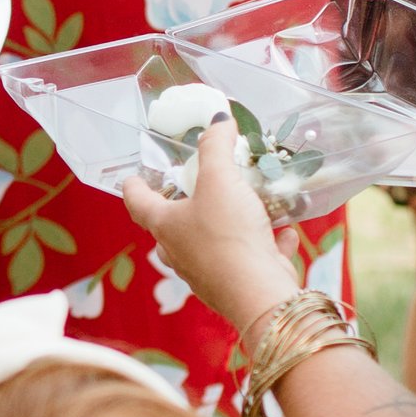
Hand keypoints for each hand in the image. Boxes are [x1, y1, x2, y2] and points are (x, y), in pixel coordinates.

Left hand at [117, 113, 298, 336]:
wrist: (260, 295)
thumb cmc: (228, 236)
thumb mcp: (221, 180)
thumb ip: (217, 147)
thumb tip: (218, 121)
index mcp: (166, 226)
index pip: (139, 202)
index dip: (134, 186)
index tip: (132, 177)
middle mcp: (180, 252)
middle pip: (172, 226)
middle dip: (181, 207)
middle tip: (194, 187)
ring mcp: (207, 272)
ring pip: (211, 244)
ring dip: (227, 224)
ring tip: (246, 205)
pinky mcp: (236, 286)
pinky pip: (248, 258)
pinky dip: (263, 245)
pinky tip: (283, 234)